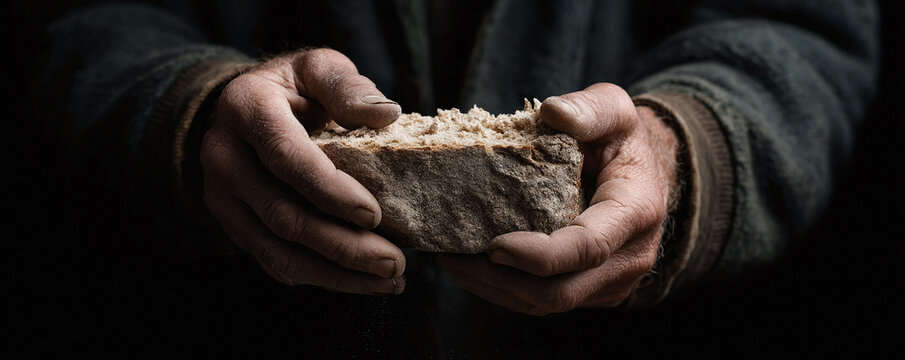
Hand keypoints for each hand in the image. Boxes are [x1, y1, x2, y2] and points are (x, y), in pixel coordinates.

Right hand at [201, 49, 405, 293]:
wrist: (247, 108)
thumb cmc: (295, 87)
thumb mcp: (319, 68)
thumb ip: (348, 86)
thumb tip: (385, 113)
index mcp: (246, 108)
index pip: (286, 157)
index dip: (330, 190)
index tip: (373, 214)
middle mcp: (223, 155)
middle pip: (282, 215)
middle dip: (342, 245)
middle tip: (395, 261)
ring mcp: (222, 194)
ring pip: (277, 249)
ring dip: (335, 272)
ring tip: (387, 279)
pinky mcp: (232, 222)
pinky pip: (273, 261)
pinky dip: (320, 277)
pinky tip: (361, 280)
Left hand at [439, 83, 679, 314]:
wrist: (645, 173)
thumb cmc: (623, 139)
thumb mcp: (615, 109)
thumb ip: (590, 109)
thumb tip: (553, 110)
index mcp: (635, 212)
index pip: (587, 249)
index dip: (538, 255)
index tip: (493, 244)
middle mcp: (629, 257)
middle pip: (561, 291)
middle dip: (501, 280)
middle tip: (454, 256)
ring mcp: (612, 281)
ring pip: (548, 304)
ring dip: (495, 289)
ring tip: (453, 261)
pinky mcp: (593, 291)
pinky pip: (546, 303)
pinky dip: (506, 290)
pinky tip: (474, 267)